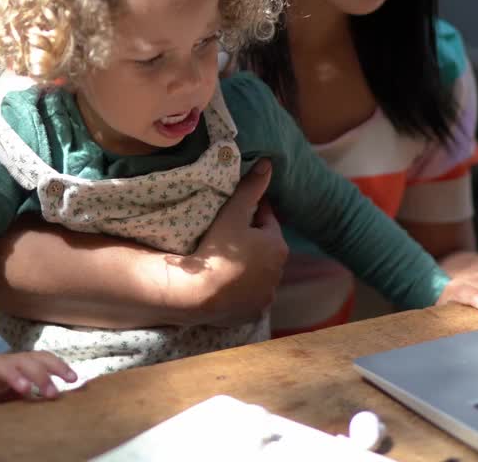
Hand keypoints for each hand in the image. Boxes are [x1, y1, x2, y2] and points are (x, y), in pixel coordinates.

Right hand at [0, 346, 77, 410]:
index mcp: (18, 362)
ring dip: (13, 376)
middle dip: (40, 375)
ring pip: (0, 367)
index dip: (58, 366)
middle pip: (24, 361)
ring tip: (24, 389)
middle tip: (53, 393)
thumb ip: (36, 388)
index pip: (41, 358)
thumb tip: (64, 398)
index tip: (74, 379)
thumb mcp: (17, 382)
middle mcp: (4, 363)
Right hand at [168, 159, 287, 325]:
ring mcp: (266, 296)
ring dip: (249, 267)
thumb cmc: (218, 248)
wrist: (198, 293)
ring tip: (226, 262)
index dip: (252, 214)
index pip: (267, 222)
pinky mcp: (253, 313)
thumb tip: (268, 163)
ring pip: (259, 274)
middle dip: (252, 241)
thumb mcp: (233, 212)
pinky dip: (242, 291)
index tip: (236, 212)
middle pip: (264, 249)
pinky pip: (250, 297)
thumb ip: (251, 187)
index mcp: (277, 246)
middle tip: (228, 235)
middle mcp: (278, 273)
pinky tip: (227, 285)